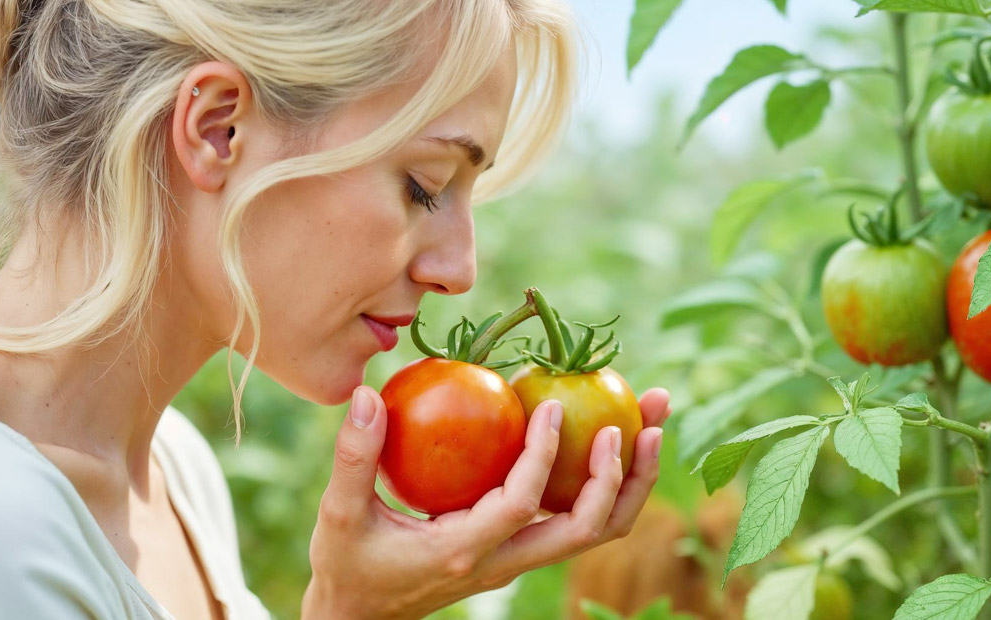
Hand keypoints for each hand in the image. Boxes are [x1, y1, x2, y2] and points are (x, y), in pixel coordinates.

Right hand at [301, 385, 669, 619]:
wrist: (360, 614)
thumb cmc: (348, 563)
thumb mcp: (338, 514)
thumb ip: (354, 456)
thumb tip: (367, 392)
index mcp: (463, 552)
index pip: (520, 506)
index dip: (543, 458)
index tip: (552, 406)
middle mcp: (504, 562)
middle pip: (591, 529)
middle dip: (629, 475)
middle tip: (648, 416)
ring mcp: (518, 559)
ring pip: (596, 529)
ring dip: (632, 478)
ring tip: (652, 421)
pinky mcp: (520, 549)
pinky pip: (575, 517)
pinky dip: (604, 480)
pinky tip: (605, 433)